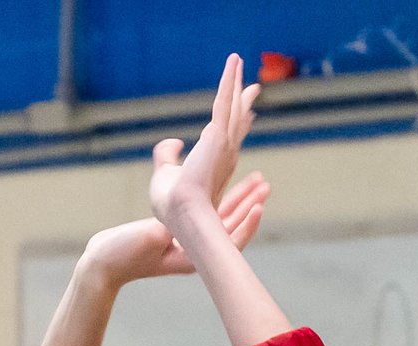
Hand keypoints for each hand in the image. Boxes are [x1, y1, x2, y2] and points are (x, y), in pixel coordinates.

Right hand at [79, 173, 268, 292]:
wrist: (104, 264)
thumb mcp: (148, 239)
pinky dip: (219, 200)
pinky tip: (228, 185)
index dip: (245, 224)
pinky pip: (204, 215)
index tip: (259, 207)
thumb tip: (177, 217)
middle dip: (249, 205)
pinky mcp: (178, 233)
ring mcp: (186, 243)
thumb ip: (165, 229)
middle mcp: (193, 251)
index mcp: (191, 256)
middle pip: (229, 227)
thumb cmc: (123, 256)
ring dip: (240, 201)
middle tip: (266, 185)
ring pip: (220, 220)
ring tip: (258, 182)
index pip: (226, 240)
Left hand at [150, 54, 259, 230]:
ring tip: (237, 61)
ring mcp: (224, 143)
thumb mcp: (164, 176)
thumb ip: (166, 156)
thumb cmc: (171, 203)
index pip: (229, 141)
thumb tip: (175, 140)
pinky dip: (229, 79)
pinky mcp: (217, 134)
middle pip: (236, 121)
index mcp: (214, 165)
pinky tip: (233, 62)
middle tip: (254, 87)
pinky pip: (224, 100)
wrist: (179, 212)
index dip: (237, 125)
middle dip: (243, 102)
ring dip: (234, 82)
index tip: (246, 114)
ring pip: (232, 105)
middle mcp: (225, 153)